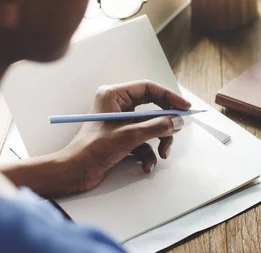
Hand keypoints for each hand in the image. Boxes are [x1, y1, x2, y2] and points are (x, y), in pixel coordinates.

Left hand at [61, 80, 190, 191]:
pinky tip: (147, 165)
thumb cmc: (91, 150)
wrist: (74, 173)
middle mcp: (118, 106)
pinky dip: (149, 153)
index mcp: (114, 95)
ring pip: (151, 126)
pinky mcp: (123, 137)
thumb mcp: (129, 136)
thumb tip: (177, 121)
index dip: (169, 97)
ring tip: (162, 154)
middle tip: (177, 129)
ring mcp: (121, 122)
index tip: (184, 107)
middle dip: (165, 123)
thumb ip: (157, 127)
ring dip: (159, 141)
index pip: (149, 88)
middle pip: (153, 108)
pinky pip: (145, 141)